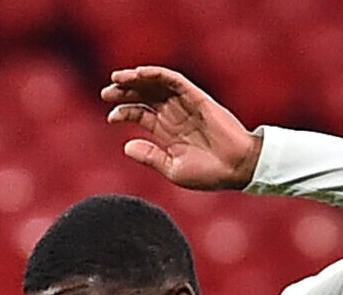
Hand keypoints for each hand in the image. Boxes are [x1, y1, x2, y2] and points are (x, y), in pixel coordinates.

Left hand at [101, 66, 260, 190]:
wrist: (236, 168)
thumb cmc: (209, 173)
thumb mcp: (172, 167)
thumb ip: (150, 156)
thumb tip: (126, 146)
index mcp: (168, 132)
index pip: (141, 114)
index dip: (124, 112)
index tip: (110, 116)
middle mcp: (175, 115)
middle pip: (146, 97)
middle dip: (125, 92)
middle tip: (105, 92)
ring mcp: (186, 105)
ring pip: (157, 86)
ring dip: (137, 79)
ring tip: (117, 78)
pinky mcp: (198, 98)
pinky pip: (175, 81)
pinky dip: (158, 74)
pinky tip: (141, 73)